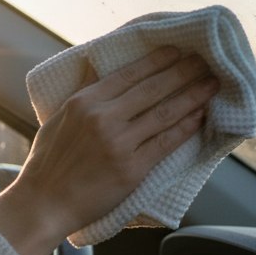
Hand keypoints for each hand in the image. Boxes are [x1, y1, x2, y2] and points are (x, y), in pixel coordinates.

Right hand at [0, 46, 218, 254]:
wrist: (44, 204)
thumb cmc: (48, 164)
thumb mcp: (58, 119)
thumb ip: (84, 98)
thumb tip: (103, 76)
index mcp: (83, 102)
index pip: (129, 73)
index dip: (157, 61)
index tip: (176, 51)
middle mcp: (102, 118)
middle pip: (152, 88)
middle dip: (183, 72)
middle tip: (204, 61)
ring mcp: (119, 143)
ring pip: (165, 113)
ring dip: (193, 96)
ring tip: (211, 84)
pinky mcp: (132, 169)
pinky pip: (166, 142)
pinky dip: (185, 127)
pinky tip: (200, 116)